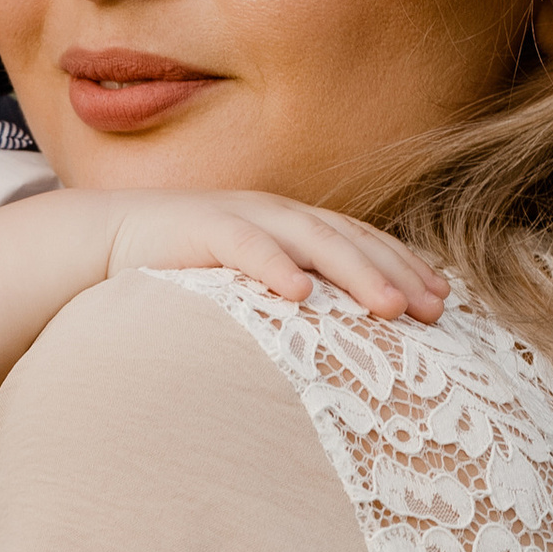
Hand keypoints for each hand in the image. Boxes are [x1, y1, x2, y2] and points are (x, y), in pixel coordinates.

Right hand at [98, 190, 445, 315]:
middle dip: (397, 273)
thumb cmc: (184, 269)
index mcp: (293, 225)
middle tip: (434, 309)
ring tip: (390, 308)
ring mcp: (244, 217)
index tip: (443, 301)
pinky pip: (247, 248)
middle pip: (351, 241)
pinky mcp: (204, 229)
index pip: (363, 242)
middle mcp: (278, 215)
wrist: (109, 239)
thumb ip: (289, 295)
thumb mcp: (247, 283)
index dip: (406, 266)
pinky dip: (276, 268)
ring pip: (313, 241)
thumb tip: (335, 336)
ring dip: (356, 273)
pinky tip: (302, 294)